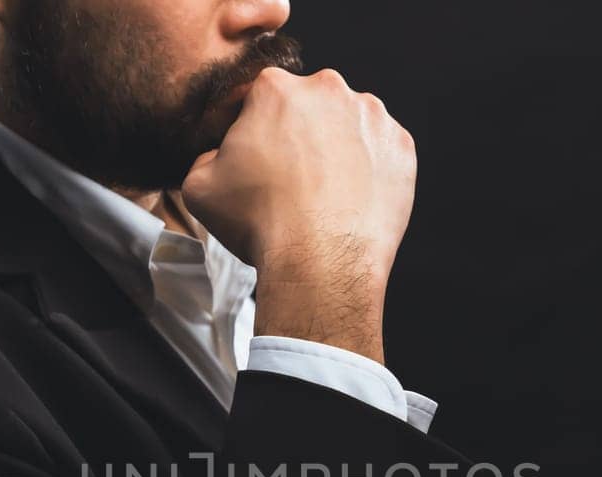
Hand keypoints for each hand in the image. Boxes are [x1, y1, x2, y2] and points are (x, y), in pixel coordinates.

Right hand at [181, 67, 416, 362]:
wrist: (322, 262)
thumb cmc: (262, 223)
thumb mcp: (200, 186)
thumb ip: (205, 157)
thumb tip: (220, 156)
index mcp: (276, 89)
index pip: (257, 99)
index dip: (251, 130)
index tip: (254, 159)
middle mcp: (329, 89)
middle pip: (307, 107)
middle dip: (297, 135)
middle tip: (289, 179)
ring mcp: (371, 117)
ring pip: (347, 125)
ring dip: (336, 148)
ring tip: (323, 192)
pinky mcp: (401, 147)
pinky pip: (380, 150)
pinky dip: (369, 169)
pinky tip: (350, 198)